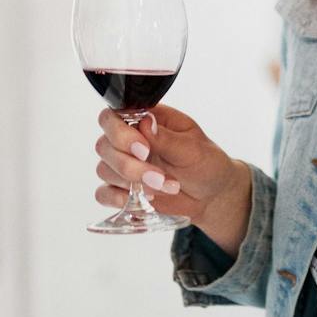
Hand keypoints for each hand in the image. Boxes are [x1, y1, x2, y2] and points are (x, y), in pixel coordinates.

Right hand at [94, 104, 253, 255]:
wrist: (212, 196)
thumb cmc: (206, 163)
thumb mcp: (193, 148)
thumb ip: (167, 138)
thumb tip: (145, 123)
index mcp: (145, 121)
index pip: (114, 117)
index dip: (120, 133)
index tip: (144, 149)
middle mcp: (129, 140)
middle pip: (104, 145)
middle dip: (129, 164)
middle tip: (159, 176)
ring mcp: (123, 165)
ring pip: (104, 169)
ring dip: (132, 182)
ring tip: (166, 187)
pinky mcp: (122, 190)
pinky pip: (103, 193)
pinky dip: (117, 198)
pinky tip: (142, 200)